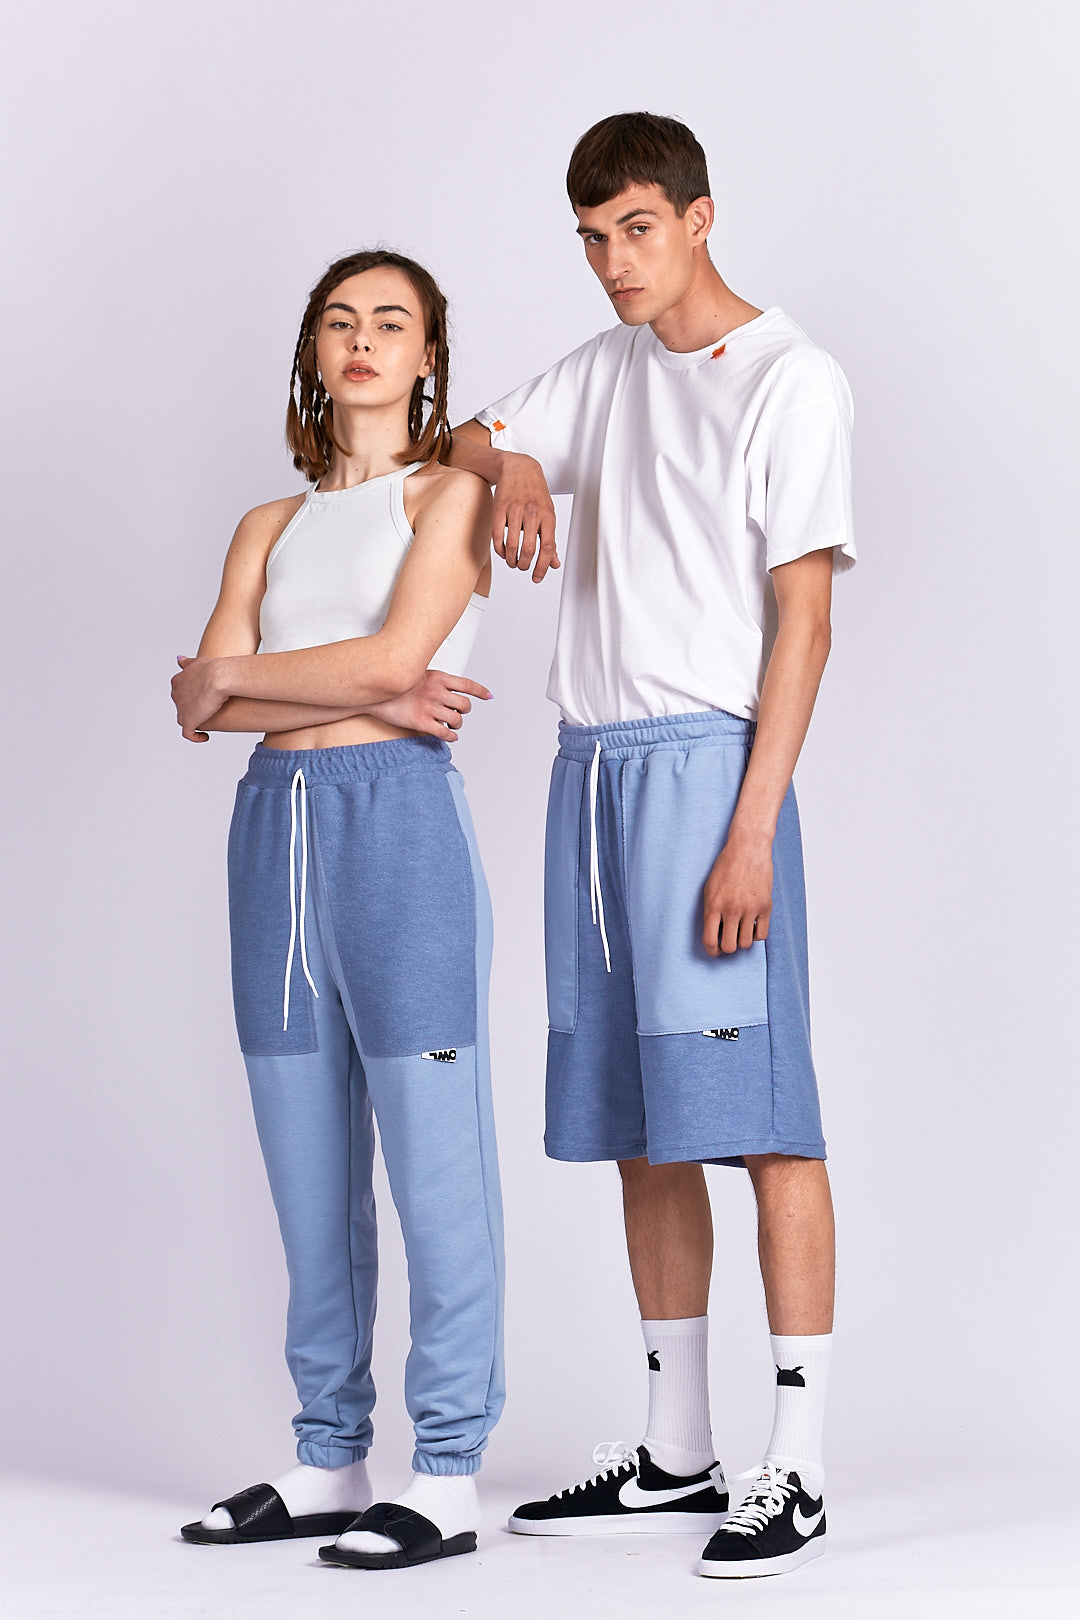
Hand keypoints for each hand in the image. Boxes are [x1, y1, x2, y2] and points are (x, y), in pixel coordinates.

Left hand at [172, 654, 226, 742]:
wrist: (219, 677)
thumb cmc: (214, 668)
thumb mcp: (197, 662)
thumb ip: (187, 662)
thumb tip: (179, 659)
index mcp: (177, 681)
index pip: (180, 692)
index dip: (192, 696)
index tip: (203, 697)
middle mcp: (176, 695)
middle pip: (181, 706)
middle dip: (192, 708)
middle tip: (208, 709)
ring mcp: (181, 709)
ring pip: (183, 719)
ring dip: (193, 722)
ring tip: (207, 722)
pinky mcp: (188, 721)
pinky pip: (189, 734)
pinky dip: (196, 737)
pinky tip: (205, 737)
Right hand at [366, 670, 490, 741]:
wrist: (374, 692)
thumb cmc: (396, 683)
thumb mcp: (418, 672)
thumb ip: (435, 680)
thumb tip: (449, 687)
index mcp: (438, 678)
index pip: (467, 684)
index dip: (480, 691)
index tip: (488, 696)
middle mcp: (437, 692)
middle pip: (465, 705)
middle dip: (464, 711)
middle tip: (458, 714)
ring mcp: (429, 708)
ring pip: (457, 721)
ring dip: (457, 725)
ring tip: (451, 725)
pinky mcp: (421, 723)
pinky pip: (445, 734)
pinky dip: (451, 737)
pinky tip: (449, 737)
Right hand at [491, 452, 559, 581]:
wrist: (518, 468)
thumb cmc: (535, 493)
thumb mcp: (548, 514)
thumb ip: (550, 539)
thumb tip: (554, 563)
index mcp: (547, 516)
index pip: (547, 547)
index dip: (543, 566)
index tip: (537, 577)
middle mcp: (532, 513)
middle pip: (529, 549)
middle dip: (525, 565)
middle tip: (523, 567)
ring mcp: (515, 510)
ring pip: (512, 545)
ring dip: (511, 560)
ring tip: (512, 562)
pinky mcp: (499, 509)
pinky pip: (497, 535)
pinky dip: (499, 549)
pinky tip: (503, 552)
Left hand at [702, 832, 773, 954]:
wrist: (748, 848)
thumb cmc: (726, 866)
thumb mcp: (709, 888)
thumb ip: (709, 911)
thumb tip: (713, 934)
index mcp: (713, 905)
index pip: (710, 940)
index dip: (712, 951)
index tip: (715, 951)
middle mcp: (731, 910)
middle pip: (729, 947)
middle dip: (727, 947)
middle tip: (728, 941)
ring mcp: (750, 909)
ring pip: (745, 943)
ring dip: (742, 940)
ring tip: (740, 930)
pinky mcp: (765, 906)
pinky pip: (762, 935)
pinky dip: (756, 935)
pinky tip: (752, 926)